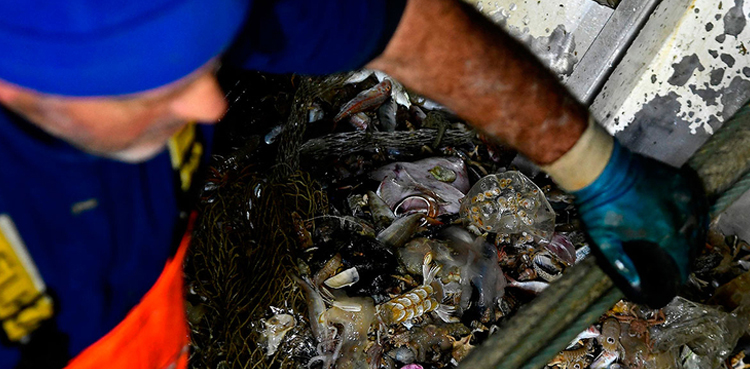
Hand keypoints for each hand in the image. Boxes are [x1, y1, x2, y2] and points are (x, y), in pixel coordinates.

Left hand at [573, 140, 707, 306]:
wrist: (601, 169)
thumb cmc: (600, 204)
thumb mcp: (603, 239)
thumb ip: (620, 262)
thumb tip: (635, 284)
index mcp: (663, 231)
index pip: (683, 257)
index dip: (682, 269)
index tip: (678, 276)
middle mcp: (679, 214)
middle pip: (693, 240)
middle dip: (689, 253)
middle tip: (682, 261)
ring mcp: (681, 194)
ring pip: (698, 220)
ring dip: (695, 233)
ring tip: (689, 243)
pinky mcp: (679, 179)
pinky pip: (696, 200)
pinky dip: (696, 212)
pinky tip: (692, 218)